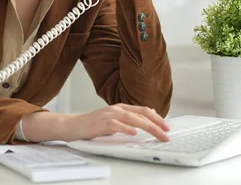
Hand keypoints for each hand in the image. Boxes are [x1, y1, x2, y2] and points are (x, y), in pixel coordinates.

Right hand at [21, 103, 170, 142]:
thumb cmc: (93, 125)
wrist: (72, 126)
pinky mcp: (101, 122)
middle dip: (157, 123)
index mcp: (121, 107)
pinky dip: (125, 129)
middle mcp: (117, 108)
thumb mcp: (114, 121)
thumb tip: (146, 119)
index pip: (144, 110)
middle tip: (167, 132)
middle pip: (142, 113)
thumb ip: (128, 119)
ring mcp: (109, 114)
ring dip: (147, 126)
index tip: (167, 126)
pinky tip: (133, 133)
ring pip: (133, 118)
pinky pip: (116, 125)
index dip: (157, 118)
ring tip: (157, 133)